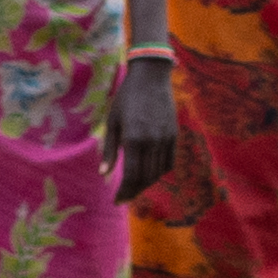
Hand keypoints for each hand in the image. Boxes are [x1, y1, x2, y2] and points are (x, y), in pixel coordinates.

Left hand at [107, 43, 182, 202]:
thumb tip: (103, 174)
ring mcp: (165, 139)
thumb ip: (109, 149)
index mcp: (134, 138)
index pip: (131, 175)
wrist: (151, 77)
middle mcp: (152, 142)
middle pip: (145, 178)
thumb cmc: (126, 98)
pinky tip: (149, 174)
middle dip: (133, 191)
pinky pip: (169, 162)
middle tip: (123, 197)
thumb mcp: (112, 122)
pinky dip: (159, 172)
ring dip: (146, 183)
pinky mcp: (174, 135)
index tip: (116, 200)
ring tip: (134, 187)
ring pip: (158, 172)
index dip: (124, 191)